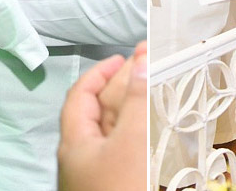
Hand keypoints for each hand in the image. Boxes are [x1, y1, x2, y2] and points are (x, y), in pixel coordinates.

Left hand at [58, 43, 147, 190]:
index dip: (100, 72)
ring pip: (117, 134)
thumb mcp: (128, 143)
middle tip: (150, 68)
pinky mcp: (120, 187)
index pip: (80, 95)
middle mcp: (83, 159)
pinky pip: (129, 155)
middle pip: (101, 111)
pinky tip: (160, 134)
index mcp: (74, 143)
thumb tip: (139, 61)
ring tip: (161, 93)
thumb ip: (134, 101)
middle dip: (123, 87)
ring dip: (137, 111)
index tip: (123, 57)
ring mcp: (101, 176)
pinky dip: (144, 138)